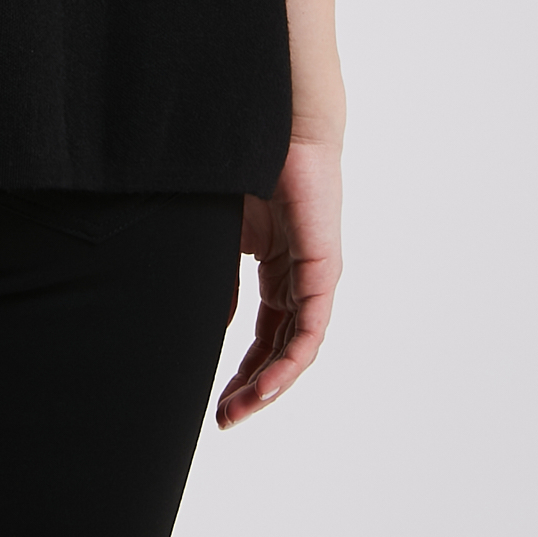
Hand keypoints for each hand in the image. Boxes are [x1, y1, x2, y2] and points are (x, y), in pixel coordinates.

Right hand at [215, 137, 342, 429]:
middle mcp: (300, 275)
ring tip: (237, 411)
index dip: (243, 369)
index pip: (265, 332)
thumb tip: (216, 327)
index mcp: (277, 264)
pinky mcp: (321, 268)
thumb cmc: (243, 163)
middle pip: (281, 347)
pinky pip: (310, 329)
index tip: (217, 401)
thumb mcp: (219, 234)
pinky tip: (265, 386)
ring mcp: (313, 273)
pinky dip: (288, 362)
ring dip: (268, 385)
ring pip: (296, 347)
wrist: (272, 119)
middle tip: (224, 417)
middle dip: (253, 387)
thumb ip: (218, 279)